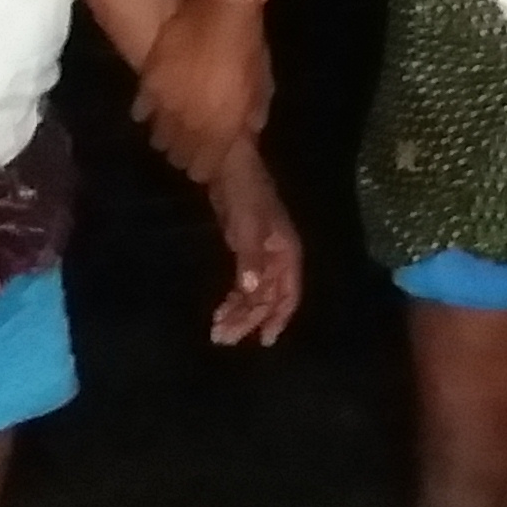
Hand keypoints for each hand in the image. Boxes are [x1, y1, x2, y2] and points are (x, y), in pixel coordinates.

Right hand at [137, 0, 273, 185]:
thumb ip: (253, 113)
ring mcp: (169, 102)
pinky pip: (143, 110)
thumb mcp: (262, 83)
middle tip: (185, 153)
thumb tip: (246, 132)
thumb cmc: (248, 45)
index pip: (209, 163)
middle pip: (181, 154)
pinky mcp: (151, 82)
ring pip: (159, 136)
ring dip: (165, 139)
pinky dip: (147, 114)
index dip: (205, 169)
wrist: (223, 7)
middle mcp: (194, 120)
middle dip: (184, 156)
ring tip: (167, 136)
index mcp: (224, 124)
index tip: (203, 169)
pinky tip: (150, 113)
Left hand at [207, 143, 305, 345]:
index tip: (265, 340)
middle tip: (224, 338)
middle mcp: (279, 258)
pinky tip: (221, 310)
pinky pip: (243, 284)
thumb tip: (250, 292)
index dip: (279, 318)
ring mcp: (262, 255)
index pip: (289, 293)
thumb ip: (250, 258)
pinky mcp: (245, 252)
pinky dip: (233, 299)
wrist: (229, 166)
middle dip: (249, 320)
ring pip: (255, 294)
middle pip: (268, 298)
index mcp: (287, 252)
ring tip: (218, 331)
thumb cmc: (243, 193)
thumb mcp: (247, 226)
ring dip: (239, 313)